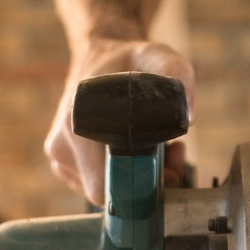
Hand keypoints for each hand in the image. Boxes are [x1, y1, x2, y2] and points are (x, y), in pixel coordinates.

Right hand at [45, 37, 195, 204]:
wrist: (96, 56)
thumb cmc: (126, 60)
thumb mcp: (156, 55)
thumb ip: (176, 73)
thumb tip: (189, 115)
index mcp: (77, 124)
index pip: (105, 186)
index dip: (142, 185)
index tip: (167, 164)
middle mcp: (62, 145)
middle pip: (109, 194)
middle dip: (144, 182)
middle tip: (168, 154)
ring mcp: (60, 158)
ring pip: (104, 192)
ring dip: (134, 179)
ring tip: (156, 148)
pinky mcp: (64, 164)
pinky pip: (96, 185)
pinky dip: (119, 176)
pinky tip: (135, 153)